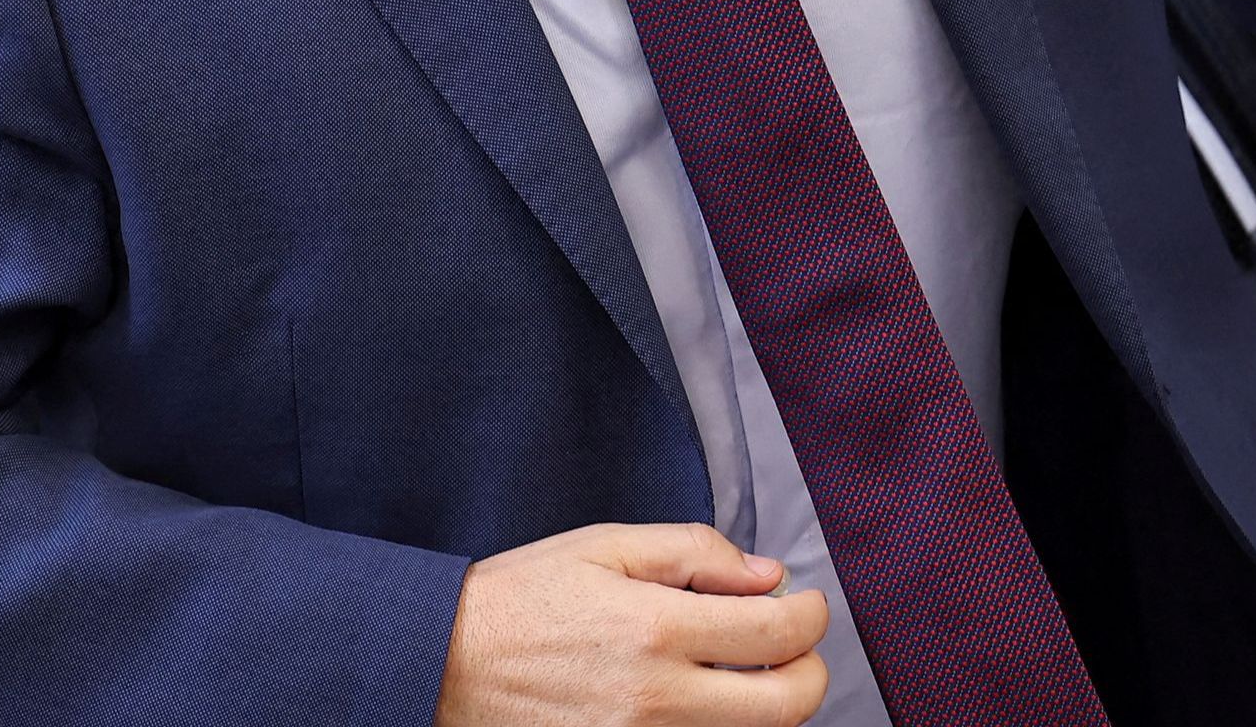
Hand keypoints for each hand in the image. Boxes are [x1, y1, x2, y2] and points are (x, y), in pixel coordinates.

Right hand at [435, 523, 828, 726]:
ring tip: (740, 669)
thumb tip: (766, 575)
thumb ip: (692, 552)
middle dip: (810, 670)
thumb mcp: (603, 547)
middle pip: (788, 705)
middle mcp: (658, 698)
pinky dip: (718, 725)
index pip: (779, 633)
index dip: (811, 614)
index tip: (804, 603)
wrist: (444, 663)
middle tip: (791, 645)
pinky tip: (700, 698)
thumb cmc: (520, 599)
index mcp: (656, 629)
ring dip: (765, 702)